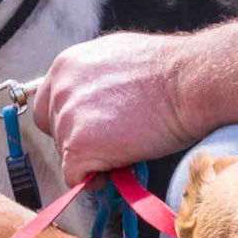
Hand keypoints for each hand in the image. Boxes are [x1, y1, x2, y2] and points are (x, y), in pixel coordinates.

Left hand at [32, 33, 198, 180]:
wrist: (189, 82)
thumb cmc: (170, 71)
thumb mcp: (118, 58)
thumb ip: (95, 78)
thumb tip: (96, 101)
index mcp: (67, 65)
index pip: (48, 105)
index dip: (70, 122)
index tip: (91, 130)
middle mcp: (60, 89)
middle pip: (56, 132)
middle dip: (81, 141)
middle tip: (115, 140)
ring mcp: (68, 118)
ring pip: (66, 155)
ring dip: (93, 159)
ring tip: (126, 148)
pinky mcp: (79, 145)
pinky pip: (74, 176)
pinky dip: (93, 179)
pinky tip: (118, 167)